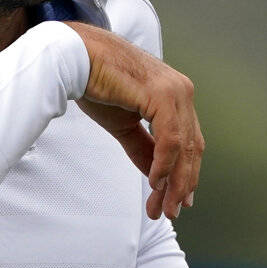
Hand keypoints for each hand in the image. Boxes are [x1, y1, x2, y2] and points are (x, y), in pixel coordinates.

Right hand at [64, 22, 203, 220]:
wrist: (75, 56)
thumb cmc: (95, 82)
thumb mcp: (123, 124)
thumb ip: (143, 147)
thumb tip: (156, 175)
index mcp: (174, 95)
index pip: (188, 142)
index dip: (183, 174)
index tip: (176, 200)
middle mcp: (181, 91)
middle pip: (191, 147)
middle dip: (181, 184)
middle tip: (170, 211)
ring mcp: (175, 91)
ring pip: (184, 147)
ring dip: (174, 181)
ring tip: (164, 206)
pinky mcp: (162, 94)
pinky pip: (170, 139)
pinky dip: (165, 164)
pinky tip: (156, 182)